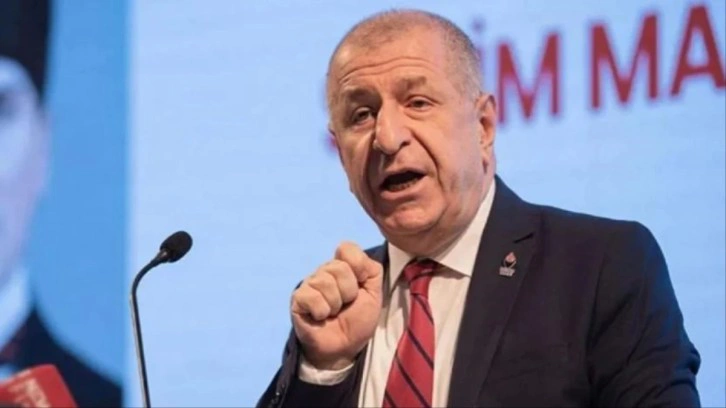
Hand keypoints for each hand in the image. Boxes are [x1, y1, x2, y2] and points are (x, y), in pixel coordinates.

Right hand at [291, 241, 382, 369]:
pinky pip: (312, 297)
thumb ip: (372, 270)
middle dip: (349, 292)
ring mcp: (310, 284)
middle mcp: (325, 271)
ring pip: (326, 282)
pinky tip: (320, 318)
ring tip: (334, 313)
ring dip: (336, 304)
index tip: (361, 285)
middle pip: (339, 268)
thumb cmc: (358, 320)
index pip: (346, 248)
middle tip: (346, 305)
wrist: (344, 348)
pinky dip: (321, 311)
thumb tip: (357, 259)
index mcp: (343, 266)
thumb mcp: (374, 294)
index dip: (358, 266)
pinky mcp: (298, 299)